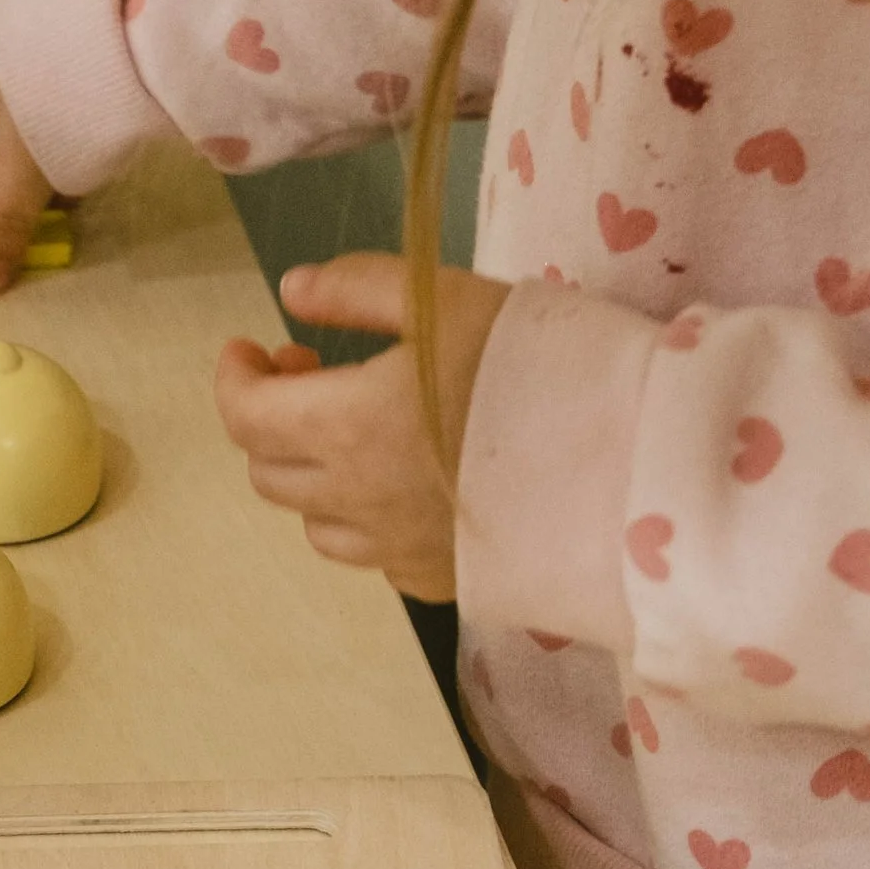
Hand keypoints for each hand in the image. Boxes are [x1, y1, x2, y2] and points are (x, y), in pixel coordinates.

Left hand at [214, 254, 510, 597]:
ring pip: (316, 524)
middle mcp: (357, 501)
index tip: (252, 348)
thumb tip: (292, 290)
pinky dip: (370, 520)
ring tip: (360, 431)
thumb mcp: (445, 297)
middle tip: (315, 373)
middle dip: (272, 420)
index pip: (245, 417)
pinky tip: (412, 483)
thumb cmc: (538, 364)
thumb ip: (357, 288)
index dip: (235, 378)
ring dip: (316, 475)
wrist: (634, 461)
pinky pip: (377, 558)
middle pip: (269, 473)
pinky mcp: (443, 580)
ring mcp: (398, 550)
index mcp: (345, 427)